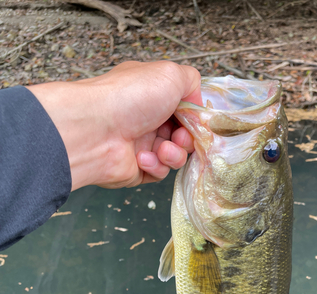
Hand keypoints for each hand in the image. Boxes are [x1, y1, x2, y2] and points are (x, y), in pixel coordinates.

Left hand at [27, 61, 201, 189]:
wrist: (95, 129)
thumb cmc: (130, 98)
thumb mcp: (169, 74)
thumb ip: (192, 82)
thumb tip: (197, 103)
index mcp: (153, 95)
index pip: (183, 109)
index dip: (194, 118)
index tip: (197, 122)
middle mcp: (147, 119)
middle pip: (183, 135)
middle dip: (187, 138)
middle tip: (179, 137)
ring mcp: (141, 144)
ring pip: (174, 156)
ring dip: (174, 154)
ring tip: (161, 149)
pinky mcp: (136, 169)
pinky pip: (159, 172)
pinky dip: (155, 166)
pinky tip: (141, 157)